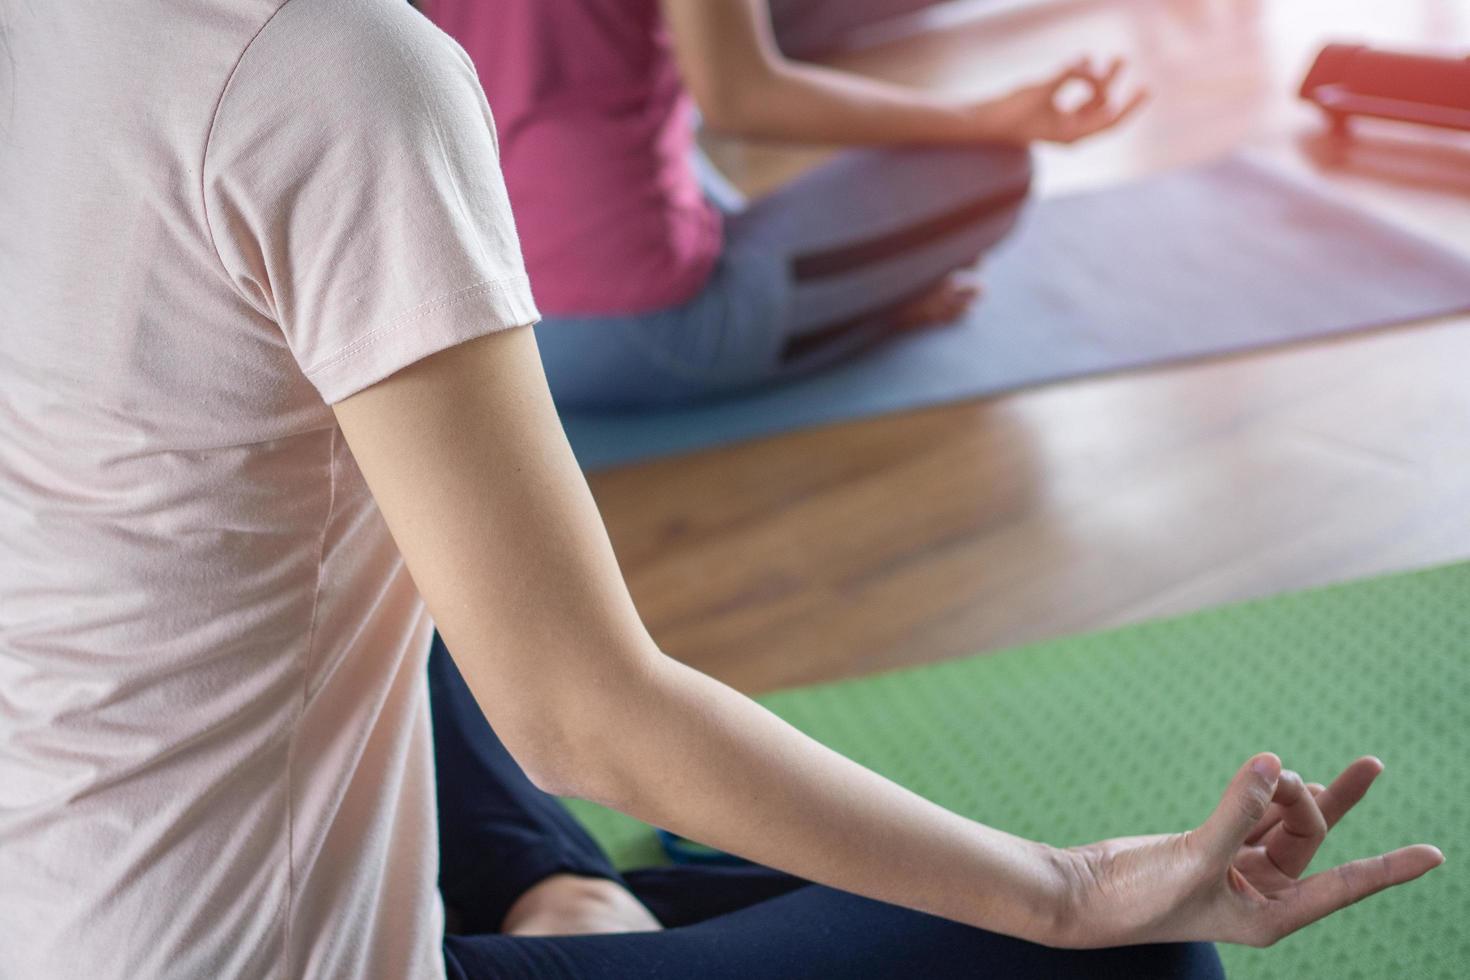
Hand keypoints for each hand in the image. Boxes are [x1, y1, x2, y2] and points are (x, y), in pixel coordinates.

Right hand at [973, 56, 1147, 144]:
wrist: (983, 124)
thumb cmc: (1011, 112)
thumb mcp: (1041, 90)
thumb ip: (1068, 75)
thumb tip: (1088, 61)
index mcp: (1072, 135)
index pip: (1110, 120)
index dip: (1130, 105)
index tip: (1145, 88)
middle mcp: (1070, 132)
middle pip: (1103, 109)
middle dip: (1115, 84)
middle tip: (1124, 59)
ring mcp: (1060, 124)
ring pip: (1090, 102)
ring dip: (1101, 81)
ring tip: (1111, 58)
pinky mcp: (1050, 115)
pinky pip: (1075, 98)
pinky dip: (1082, 82)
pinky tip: (1083, 63)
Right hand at [1048, 754, 1443, 948]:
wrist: (1083, 895)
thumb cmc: (1138, 897)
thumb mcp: (1196, 856)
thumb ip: (1239, 809)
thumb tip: (1276, 763)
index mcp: (1270, 915)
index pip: (1344, 885)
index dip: (1389, 869)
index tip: (1435, 856)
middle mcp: (1262, 893)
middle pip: (1310, 836)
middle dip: (1313, 801)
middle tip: (1305, 773)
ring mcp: (1237, 868)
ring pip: (1286, 821)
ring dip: (1292, 791)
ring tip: (1283, 767)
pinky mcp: (1211, 846)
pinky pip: (1255, 812)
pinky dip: (1261, 791)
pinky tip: (1266, 775)